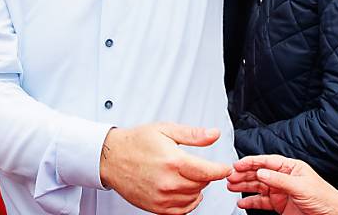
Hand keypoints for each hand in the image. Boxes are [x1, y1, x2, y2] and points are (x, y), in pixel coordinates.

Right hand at [99, 123, 232, 213]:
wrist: (111, 157)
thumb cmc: (136, 142)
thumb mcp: (165, 130)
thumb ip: (193, 135)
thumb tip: (214, 134)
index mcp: (173, 161)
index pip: (209, 172)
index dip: (221, 170)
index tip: (225, 168)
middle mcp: (168, 182)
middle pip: (202, 185)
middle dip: (206, 176)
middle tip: (199, 167)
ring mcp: (162, 197)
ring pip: (193, 198)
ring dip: (197, 189)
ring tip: (189, 177)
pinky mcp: (155, 207)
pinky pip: (181, 210)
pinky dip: (188, 203)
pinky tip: (184, 192)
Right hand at [227, 155, 337, 214]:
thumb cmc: (324, 198)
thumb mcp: (301, 187)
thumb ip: (279, 179)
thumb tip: (261, 172)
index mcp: (291, 167)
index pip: (267, 161)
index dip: (251, 162)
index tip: (237, 164)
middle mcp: (284, 178)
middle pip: (259, 173)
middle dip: (243, 174)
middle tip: (230, 176)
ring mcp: (281, 192)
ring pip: (258, 187)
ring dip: (244, 186)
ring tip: (231, 186)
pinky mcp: (280, 205)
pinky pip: (262, 202)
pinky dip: (251, 201)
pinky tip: (242, 201)